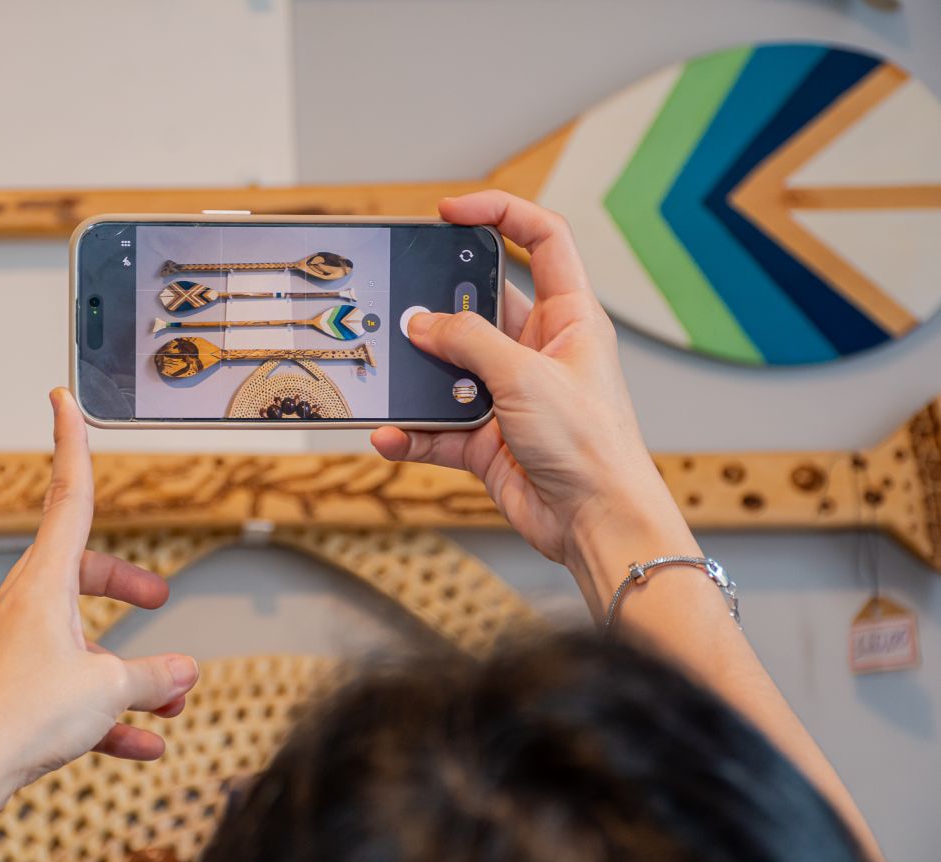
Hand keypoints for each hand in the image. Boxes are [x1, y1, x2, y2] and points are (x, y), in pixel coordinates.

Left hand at [0, 388, 199, 838]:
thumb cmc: (18, 717)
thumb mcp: (107, 688)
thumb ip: (154, 677)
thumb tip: (183, 673)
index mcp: (42, 582)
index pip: (67, 495)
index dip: (71, 442)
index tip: (61, 397)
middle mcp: (23, 606)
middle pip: (81, 571)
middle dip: (126, 583)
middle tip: (158, 598)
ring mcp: (14, 649)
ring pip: (80, 639)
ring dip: (127, 666)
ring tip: (169, 701)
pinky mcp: (10, 692)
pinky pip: (68, 689)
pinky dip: (106, 711)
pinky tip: (142, 745)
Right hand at [372, 190, 692, 612]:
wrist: (596, 523)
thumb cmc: (591, 445)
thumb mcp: (526, 376)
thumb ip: (468, 342)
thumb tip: (421, 323)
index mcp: (569, 318)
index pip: (541, 241)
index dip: (499, 214)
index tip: (450, 213)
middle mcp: (538, 351)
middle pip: (478, 307)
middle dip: (438, 310)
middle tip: (401, 307)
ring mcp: (510, 395)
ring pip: (450, 370)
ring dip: (420, 377)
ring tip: (390, 373)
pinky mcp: (487, 439)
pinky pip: (437, 426)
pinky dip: (413, 431)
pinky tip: (392, 436)